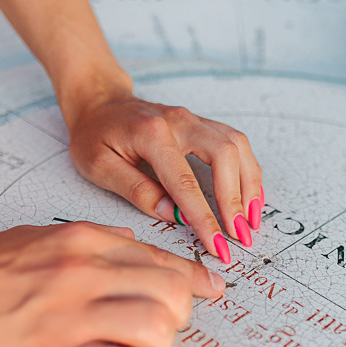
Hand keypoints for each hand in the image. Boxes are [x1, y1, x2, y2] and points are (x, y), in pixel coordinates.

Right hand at [0, 221, 224, 346]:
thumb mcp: (32, 237)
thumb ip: (87, 240)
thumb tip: (130, 243)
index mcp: (81, 243)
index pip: (164, 260)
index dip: (194, 282)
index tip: (208, 294)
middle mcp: (83, 274)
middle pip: (174, 295)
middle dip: (175, 318)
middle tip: (149, 332)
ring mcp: (69, 317)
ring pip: (160, 329)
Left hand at [65, 89, 263, 263]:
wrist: (98, 100)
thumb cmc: (94, 135)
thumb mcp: (99, 166)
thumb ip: (136, 190)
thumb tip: (174, 215)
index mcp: (152, 134)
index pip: (185, 182)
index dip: (205, 217)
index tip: (218, 245)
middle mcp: (180, 121)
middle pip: (225, 155)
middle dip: (237, 200)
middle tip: (241, 236)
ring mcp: (195, 119)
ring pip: (237, 146)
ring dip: (250, 185)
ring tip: (251, 221)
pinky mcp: (203, 124)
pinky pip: (236, 144)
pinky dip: (247, 171)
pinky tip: (250, 197)